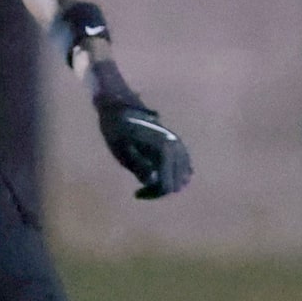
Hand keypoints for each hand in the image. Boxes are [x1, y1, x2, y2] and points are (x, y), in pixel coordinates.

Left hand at [87, 64, 192, 198]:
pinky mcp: (176, 142)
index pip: (167, 182)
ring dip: (168, 182)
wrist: (120, 107)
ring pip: (183, 174)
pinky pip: (184, 164)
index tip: (137, 192)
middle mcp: (176, 146)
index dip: (153, 193)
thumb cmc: (117, 128)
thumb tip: (154, 181)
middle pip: (177, 181)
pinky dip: (175, 174)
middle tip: (141, 190)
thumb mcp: (123, 149)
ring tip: (150, 184)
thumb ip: (139, 166)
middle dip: (160, 189)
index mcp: (165, 149)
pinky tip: (161, 175)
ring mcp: (178, 144)